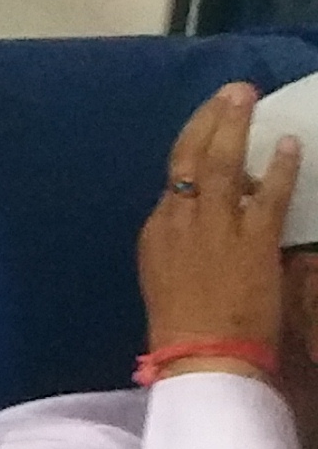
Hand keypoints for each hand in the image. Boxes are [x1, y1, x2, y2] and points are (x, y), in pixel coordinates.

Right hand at [139, 82, 296, 369]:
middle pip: (190, 157)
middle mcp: (179, 219)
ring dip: (235, 126)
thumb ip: (187, 240)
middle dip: (209, 120)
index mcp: (157, 231)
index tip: (212, 124)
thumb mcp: (170, 275)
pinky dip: (279, 168)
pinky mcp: (251, 242)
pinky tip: (290, 146)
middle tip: (232, 92)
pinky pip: (266, 195)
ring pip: (220, 163)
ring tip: (246, 96)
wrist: (203, 357)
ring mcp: (214, 228)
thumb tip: (217, 215)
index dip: (195, 146)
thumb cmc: (185, 326)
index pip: (175, 178)